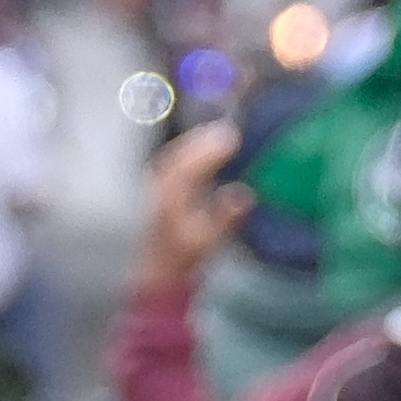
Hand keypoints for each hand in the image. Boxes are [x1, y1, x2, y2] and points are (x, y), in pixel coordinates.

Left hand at [137, 118, 246, 292]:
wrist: (158, 270)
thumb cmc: (185, 256)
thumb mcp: (207, 241)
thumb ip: (225, 217)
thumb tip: (245, 195)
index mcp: (172, 198)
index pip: (192, 166)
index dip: (213, 150)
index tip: (234, 138)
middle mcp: (160, 186)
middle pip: (182, 153)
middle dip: (205, 138)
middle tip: (230, 130)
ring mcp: (155, 184)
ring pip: (176, 153)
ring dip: (197, 140)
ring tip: (218, 132)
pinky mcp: (155, 186)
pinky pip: (171, 159)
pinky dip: (188, 149)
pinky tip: (200, 145)